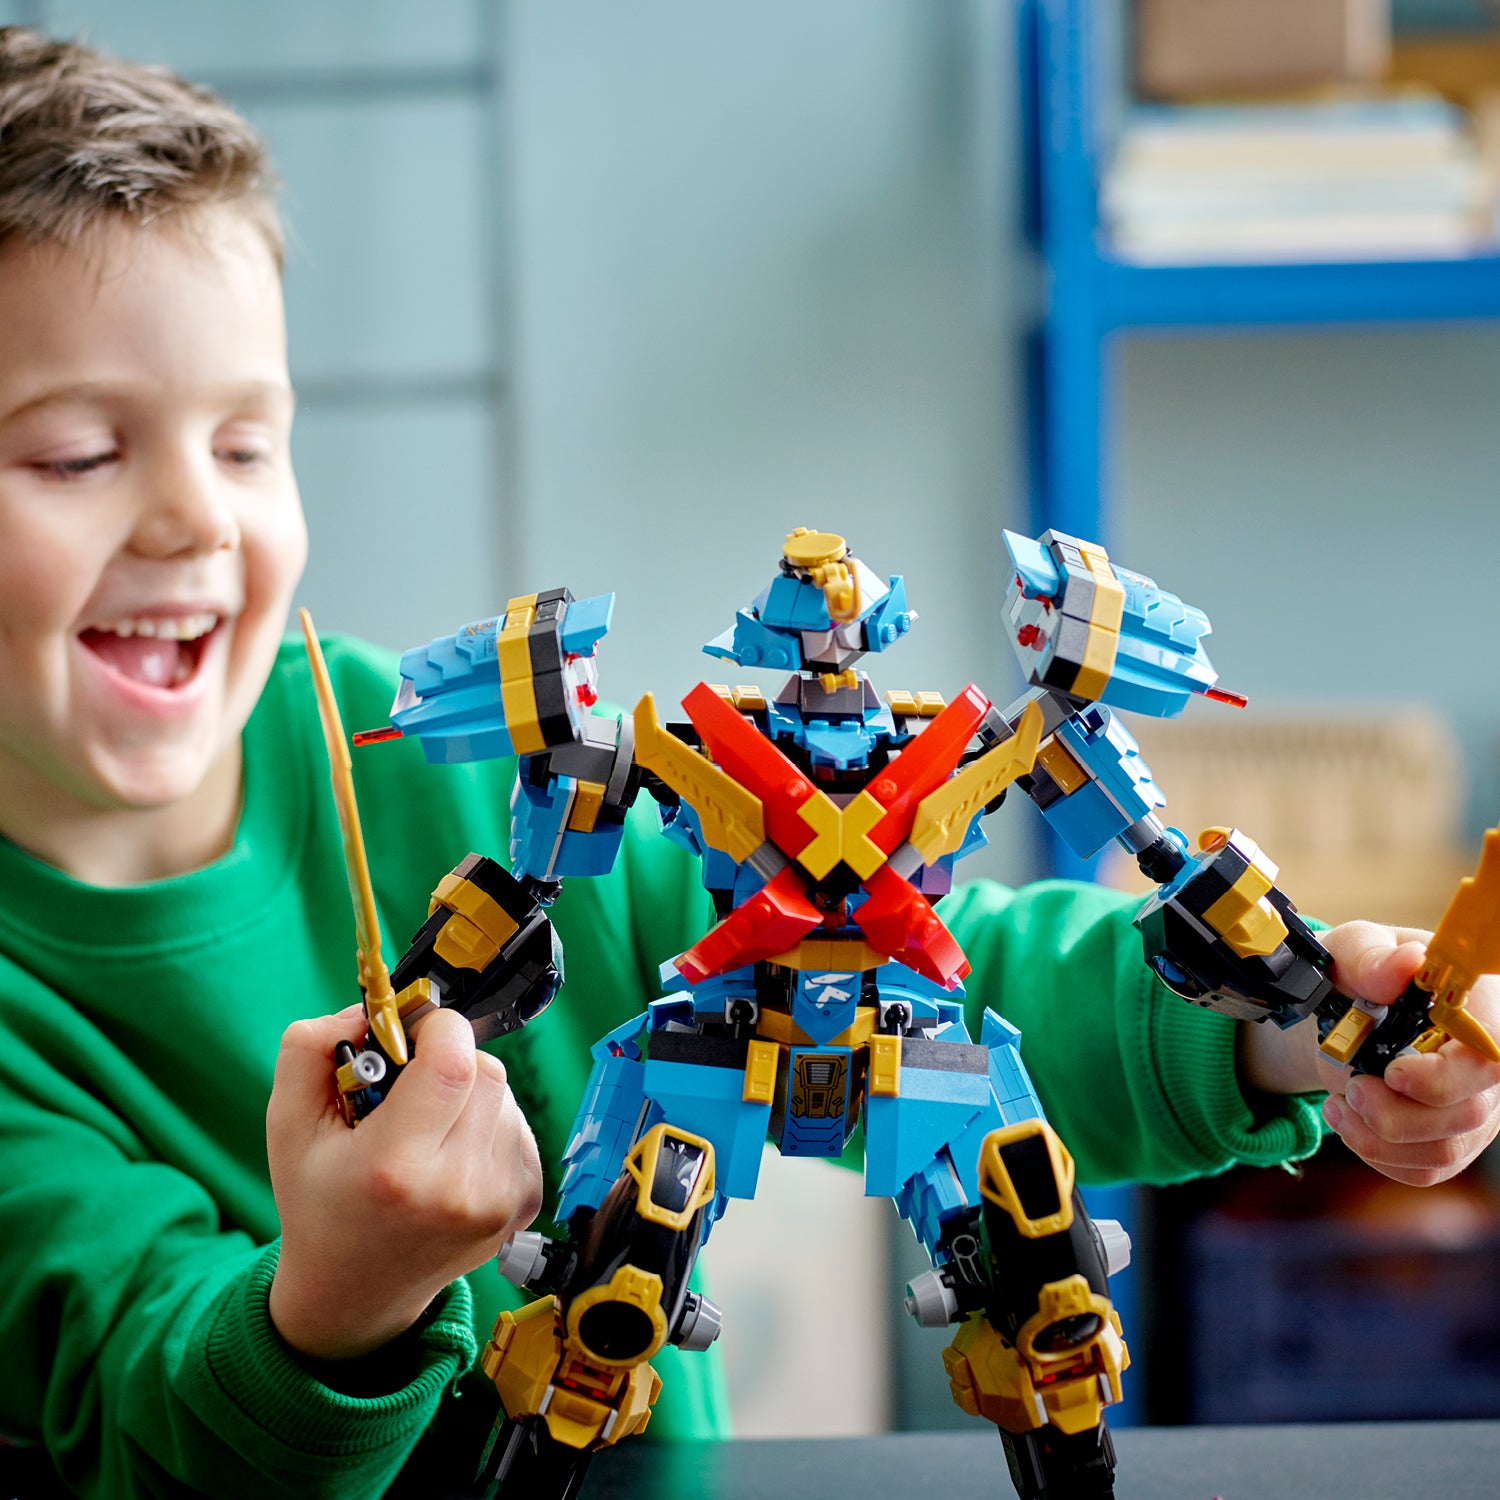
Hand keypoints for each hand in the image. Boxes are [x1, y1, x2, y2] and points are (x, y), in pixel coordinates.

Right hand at [266, 1004, 542, 1359]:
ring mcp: (497, 1202)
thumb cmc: (320, 1201)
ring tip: (428, 1126)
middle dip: (450, 1059)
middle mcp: (456, 1189)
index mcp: (395, 1167)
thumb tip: (368, 1009)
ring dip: (469, 1093)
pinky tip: (451, 1151)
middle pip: (484, 1072)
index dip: (439, 1029)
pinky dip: (488, 1123)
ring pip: (504, 1096)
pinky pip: (518, 1126)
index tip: (415, 1032)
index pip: (454, 1063)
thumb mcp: (288, 1124)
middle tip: (413, 1083)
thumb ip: (310, 1050)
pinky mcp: (523, 1205)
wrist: (353, 1292)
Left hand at [1242, 921, 1499, 1186]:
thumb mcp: (1353, 951)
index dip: (1444, 1077)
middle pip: (1468, 1114)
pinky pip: (1423, 1169)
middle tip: (1351, 1089)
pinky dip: (1378, 1154)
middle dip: (1396, 1114)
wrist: (1346, 1007)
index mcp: (1478, 1010)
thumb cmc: (1359, 973)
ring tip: (1339, 1105)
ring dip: (1377, 1138)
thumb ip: (1373, 958)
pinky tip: (1349, 1123)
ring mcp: (1474, 1107)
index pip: (1489, 1059)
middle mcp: (1488, 1065)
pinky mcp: (1450, 1138)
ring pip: (1443, 1150)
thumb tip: (1408, 962)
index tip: (1393, 1073)